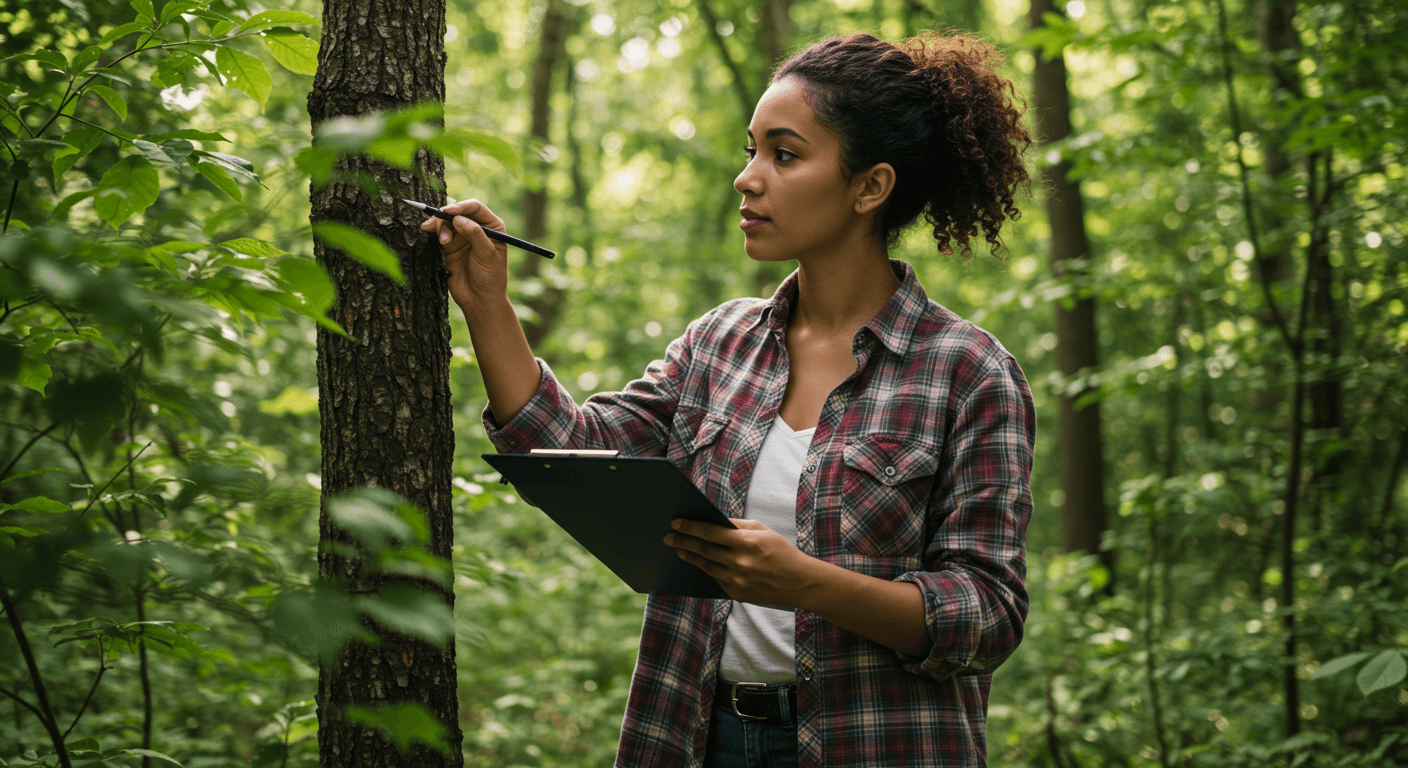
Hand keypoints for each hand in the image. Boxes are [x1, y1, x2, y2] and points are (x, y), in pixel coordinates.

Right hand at [419, 199, 509, 306]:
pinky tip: (427, 231)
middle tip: (435, 224)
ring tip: (441, 241)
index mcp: (492, 226)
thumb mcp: (487, 254)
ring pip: (446, 221)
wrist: (479, 299)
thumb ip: (474, 234)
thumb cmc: (490, 277)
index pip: (475, 208)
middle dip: (446, 216)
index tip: (448, 212)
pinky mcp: (449, 246)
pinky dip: (433, 230)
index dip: (460, 206)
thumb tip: (458, 219)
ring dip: (439, 226)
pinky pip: (439, 232)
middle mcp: (477, 227)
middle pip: (458, 212)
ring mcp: (462, 236)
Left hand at [664, 519, 819, 607]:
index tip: (675, 523)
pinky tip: (701, 562)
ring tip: (680, 550)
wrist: (799, 582)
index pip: (710, 533)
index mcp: (746, 543)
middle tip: (668, 537)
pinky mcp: (737, 593)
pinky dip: (709, 569)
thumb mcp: (762, 531)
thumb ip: (737, 526)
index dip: (690, 527)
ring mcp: (738, 581)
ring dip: (691, 557)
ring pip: (707, 566)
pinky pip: (717, 579)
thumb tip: (713, 522)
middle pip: (703, 550)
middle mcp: (739, 563)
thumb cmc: (781, 551)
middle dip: (683, 542)